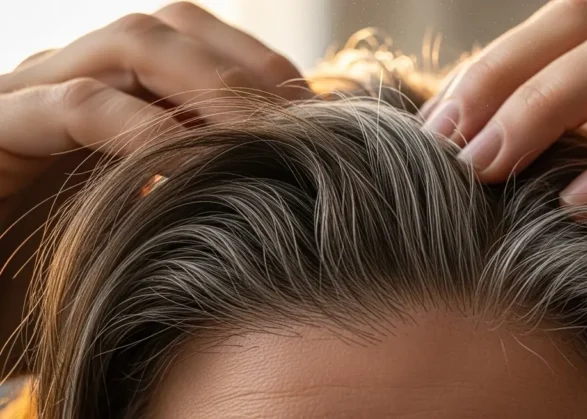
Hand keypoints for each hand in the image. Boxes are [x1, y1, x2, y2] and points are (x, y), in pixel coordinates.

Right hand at [0, 1, 307, 207]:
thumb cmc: (53, 287)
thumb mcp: (141, 235)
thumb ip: (195, 199)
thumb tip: (279, 196)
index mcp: (112, 98)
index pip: (199, 50)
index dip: (262, 74)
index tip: (317, 122)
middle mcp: (74, 81)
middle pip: (176, 31)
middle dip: (248, 69)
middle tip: (301, 125)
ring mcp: (29, 97)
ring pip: (132, 45)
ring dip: (208, 85)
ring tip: (256, 137)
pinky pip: (76, 106)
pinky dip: (141, 130)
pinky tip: (185, 171)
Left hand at [422, 0, 586, 358]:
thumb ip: (562, 163)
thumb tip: (467, 159)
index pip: (556, 33)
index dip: (486, 73)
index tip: (430, 134)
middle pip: (584, 23)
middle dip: (501, 79)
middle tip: (448, 149)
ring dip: (544, 105)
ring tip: (488, 168)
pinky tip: (579, 205)